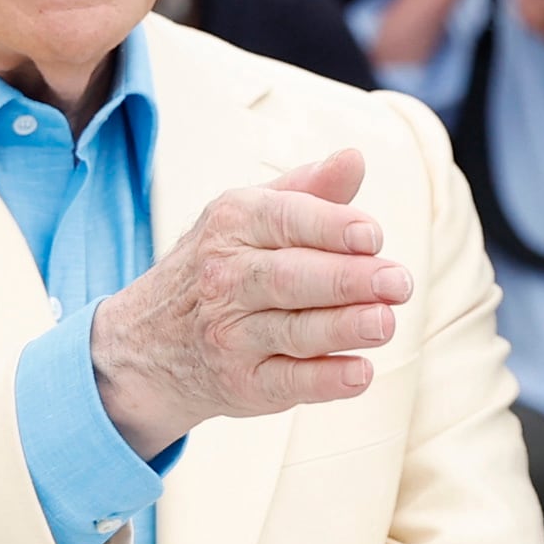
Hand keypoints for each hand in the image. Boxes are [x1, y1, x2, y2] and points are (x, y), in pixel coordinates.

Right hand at [86, 144, 411, 449]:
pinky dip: (325, 381)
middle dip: (346, 280)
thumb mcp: (248, 217)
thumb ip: (308, 191)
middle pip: (289, 278)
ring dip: (342, 328)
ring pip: (292, 331)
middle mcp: (224, 279)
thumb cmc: (220, 267)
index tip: (373, 236)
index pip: (285, 220)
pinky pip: (287, 383)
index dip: (331, 227)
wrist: (146, 344)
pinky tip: (360, 373)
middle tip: (397, 283)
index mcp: (232, 224)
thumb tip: (355, 158)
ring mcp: (230, 336)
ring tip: (385, 322)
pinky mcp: (242, 384)